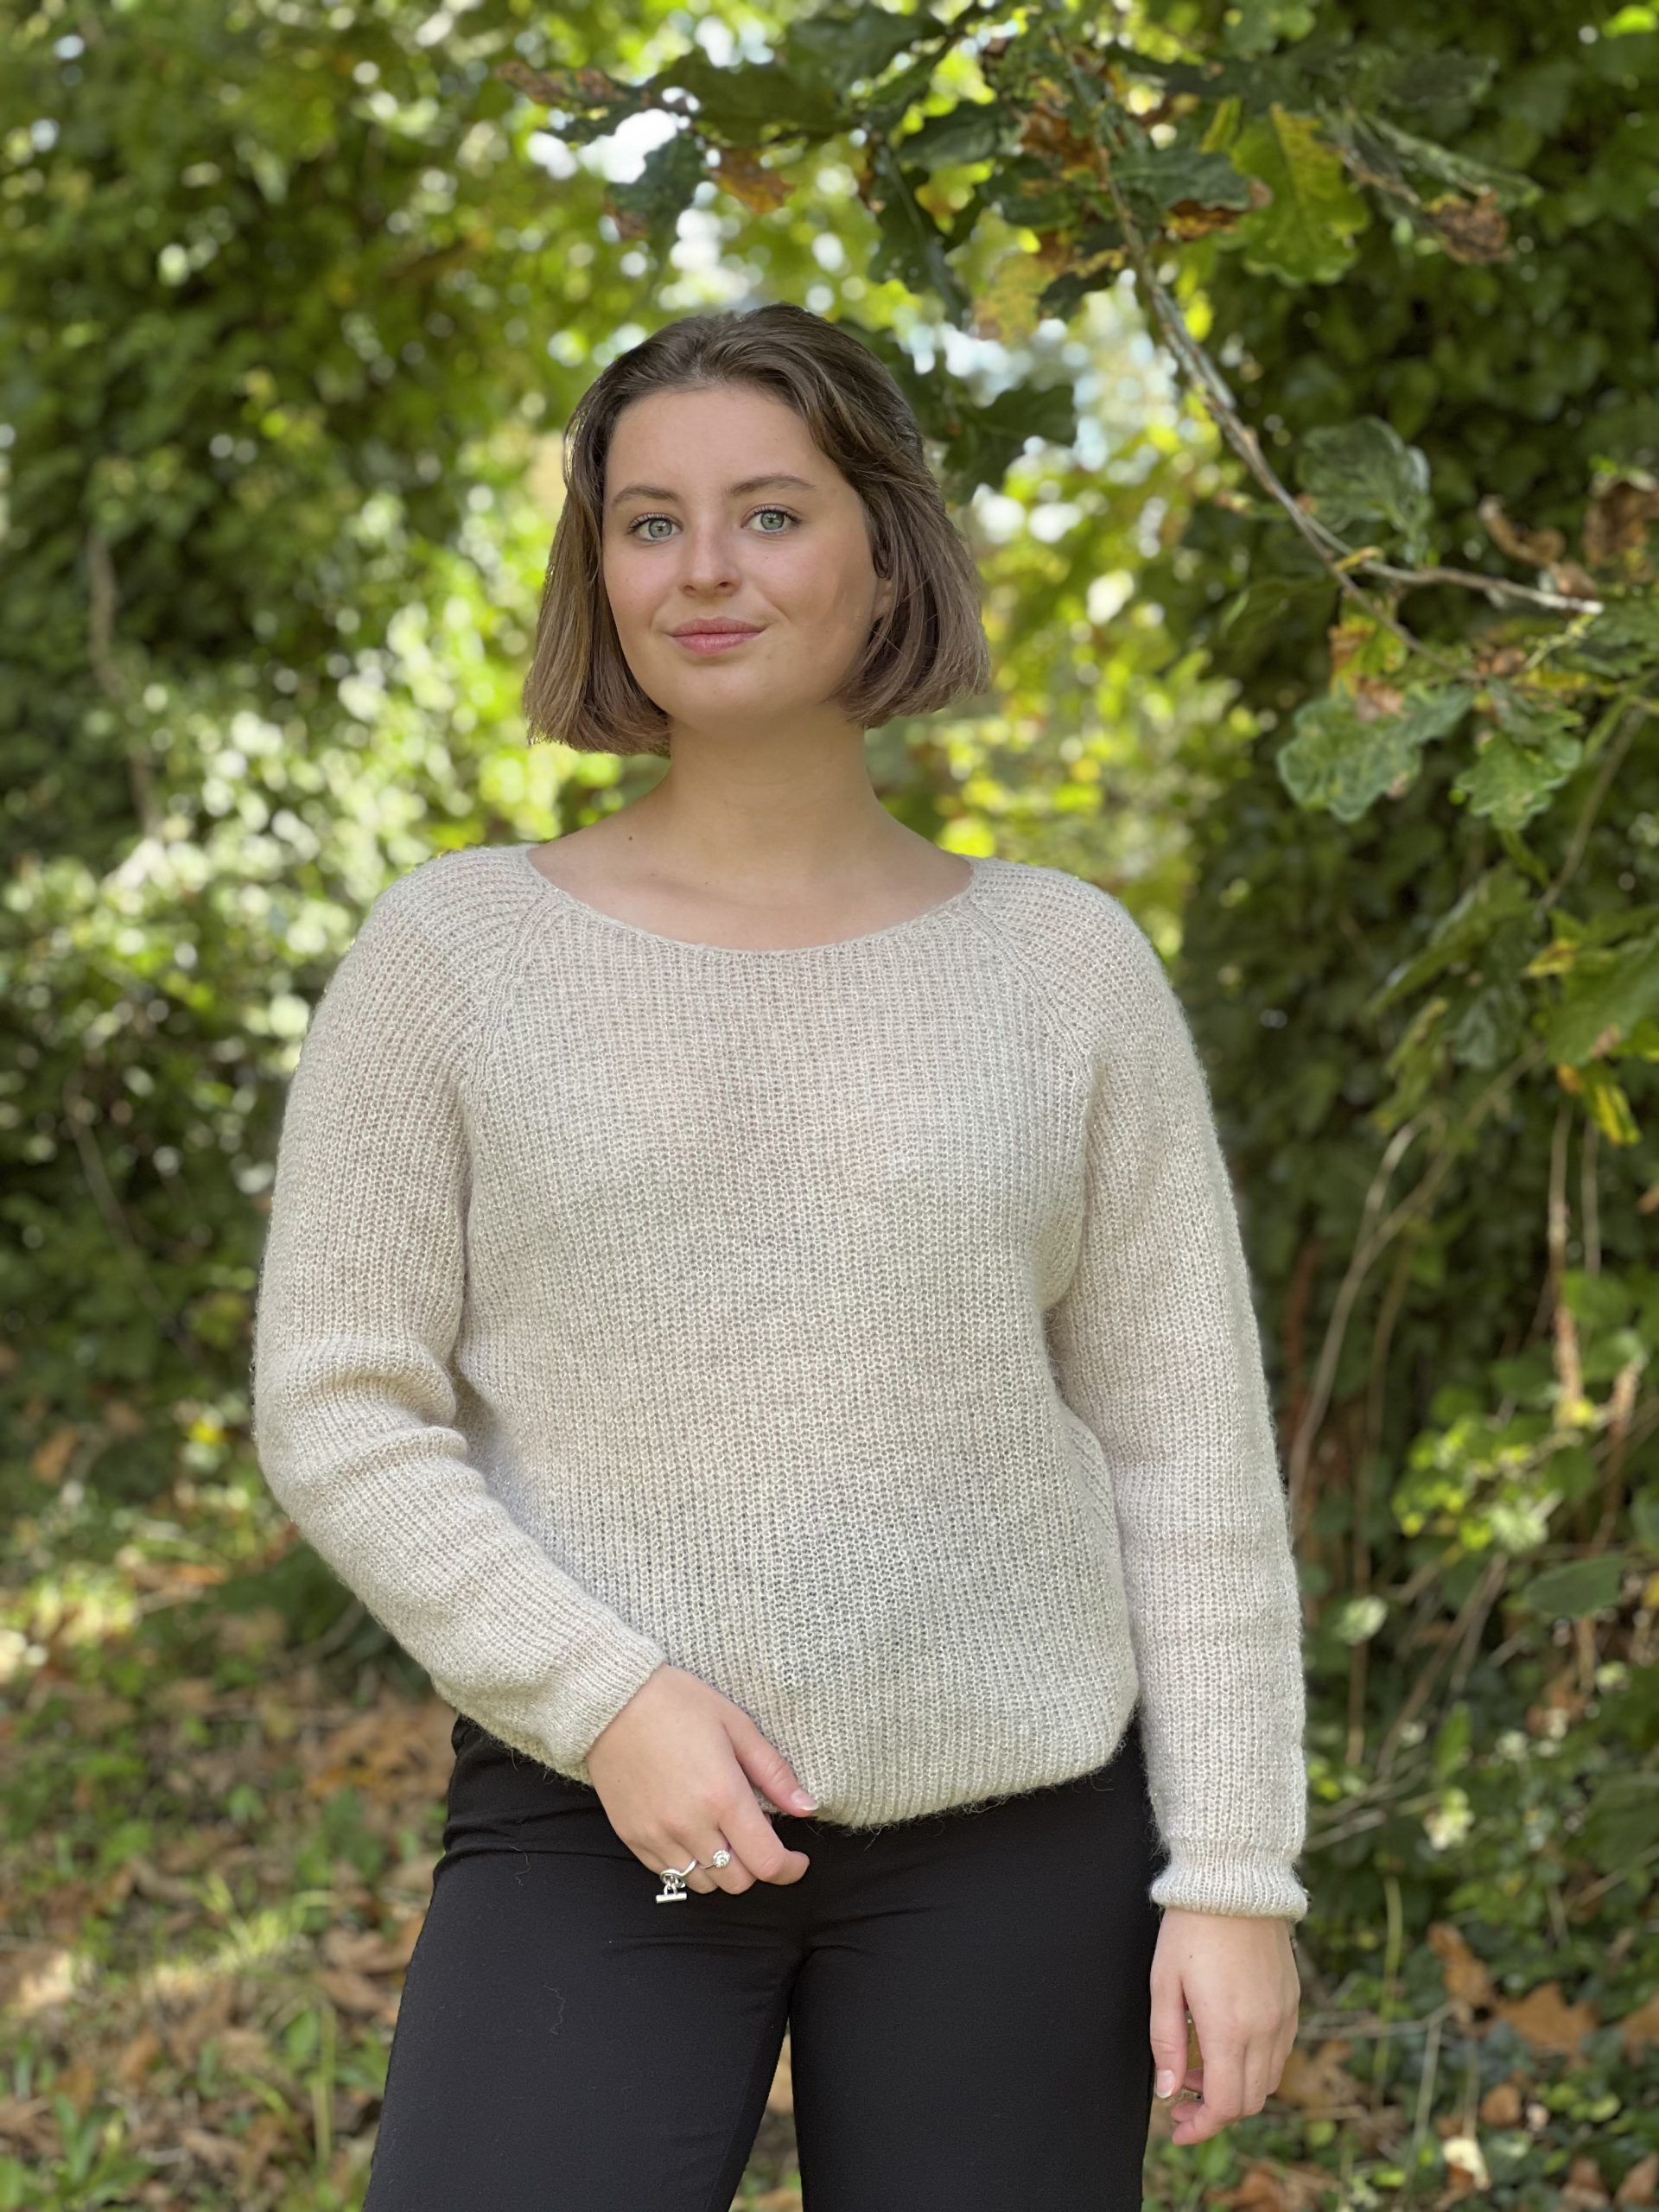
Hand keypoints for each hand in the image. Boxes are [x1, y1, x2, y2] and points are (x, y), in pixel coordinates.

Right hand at [585, 1664, 816, 1895]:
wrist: (611, 1700)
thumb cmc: (676, 1703)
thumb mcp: (736, 1725)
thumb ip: (774, 1773)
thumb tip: (806, 1807)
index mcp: (722, 1796)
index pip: (766, 1862)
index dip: (790, 1869)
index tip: (797, 1860)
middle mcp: (690, 1825)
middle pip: (737, 1881)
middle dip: (757, 1867)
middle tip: (758, 1838)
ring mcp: (657, 1836)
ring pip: (704, 1884)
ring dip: (722, 1869)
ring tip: (724, 1836)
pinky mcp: (632, 1838)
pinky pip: (668, 1873)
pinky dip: (689, 1864)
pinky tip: (693, 1834)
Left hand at [1149, 1908, 1300, 2144]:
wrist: (1234, 1880)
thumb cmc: (1190, 1928)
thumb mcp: (1164, 1982)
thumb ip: (1166, 2041)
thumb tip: (1167, 2090)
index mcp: (1229, 2029)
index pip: (1224, 2105)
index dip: (1200, 2126)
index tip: (1178, 2127)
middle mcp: (1264, 2029)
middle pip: (1248, 2101)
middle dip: (1214, 2111)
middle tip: (1181, 2095)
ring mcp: (1283, 2016)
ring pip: (1267, 2081)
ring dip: (1235, 2088)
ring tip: (1198, 2065)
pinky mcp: (1292, 2001)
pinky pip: (1279, 2052)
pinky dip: (1254, 2064)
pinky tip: (1226, 2041)